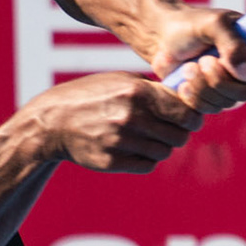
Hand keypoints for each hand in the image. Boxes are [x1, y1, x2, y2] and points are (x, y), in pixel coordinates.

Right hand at [21, 72, 202, 173]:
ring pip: (164, 151)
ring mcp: (121, 141)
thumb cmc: (92, 95)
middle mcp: (131, 117)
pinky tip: (136, 149)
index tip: (189, 118)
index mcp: (137, 92)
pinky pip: (147, 165)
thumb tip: (188, 97)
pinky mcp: (112, 161)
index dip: (192, 117)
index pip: (185, 112)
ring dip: (162, 146)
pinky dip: (147, 159)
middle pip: (179, 135)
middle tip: (170, 129)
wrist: (54, 121)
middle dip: (179, 133)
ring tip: (149, 138)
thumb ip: (153, 89)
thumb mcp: (121, 80)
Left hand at [146, 6, 245, 112]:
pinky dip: (193, 98)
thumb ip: (232, 43)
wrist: (162, 37)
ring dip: (202, 87)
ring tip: (187, 67)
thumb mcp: (212, 25)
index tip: (221, 61)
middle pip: (245, 93)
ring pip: (226, 103)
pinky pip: (209, 109)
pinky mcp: (210, 97)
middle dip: (218, 80)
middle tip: (200, 62)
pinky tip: (182, 83)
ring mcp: (229, 87)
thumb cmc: (189, 24)